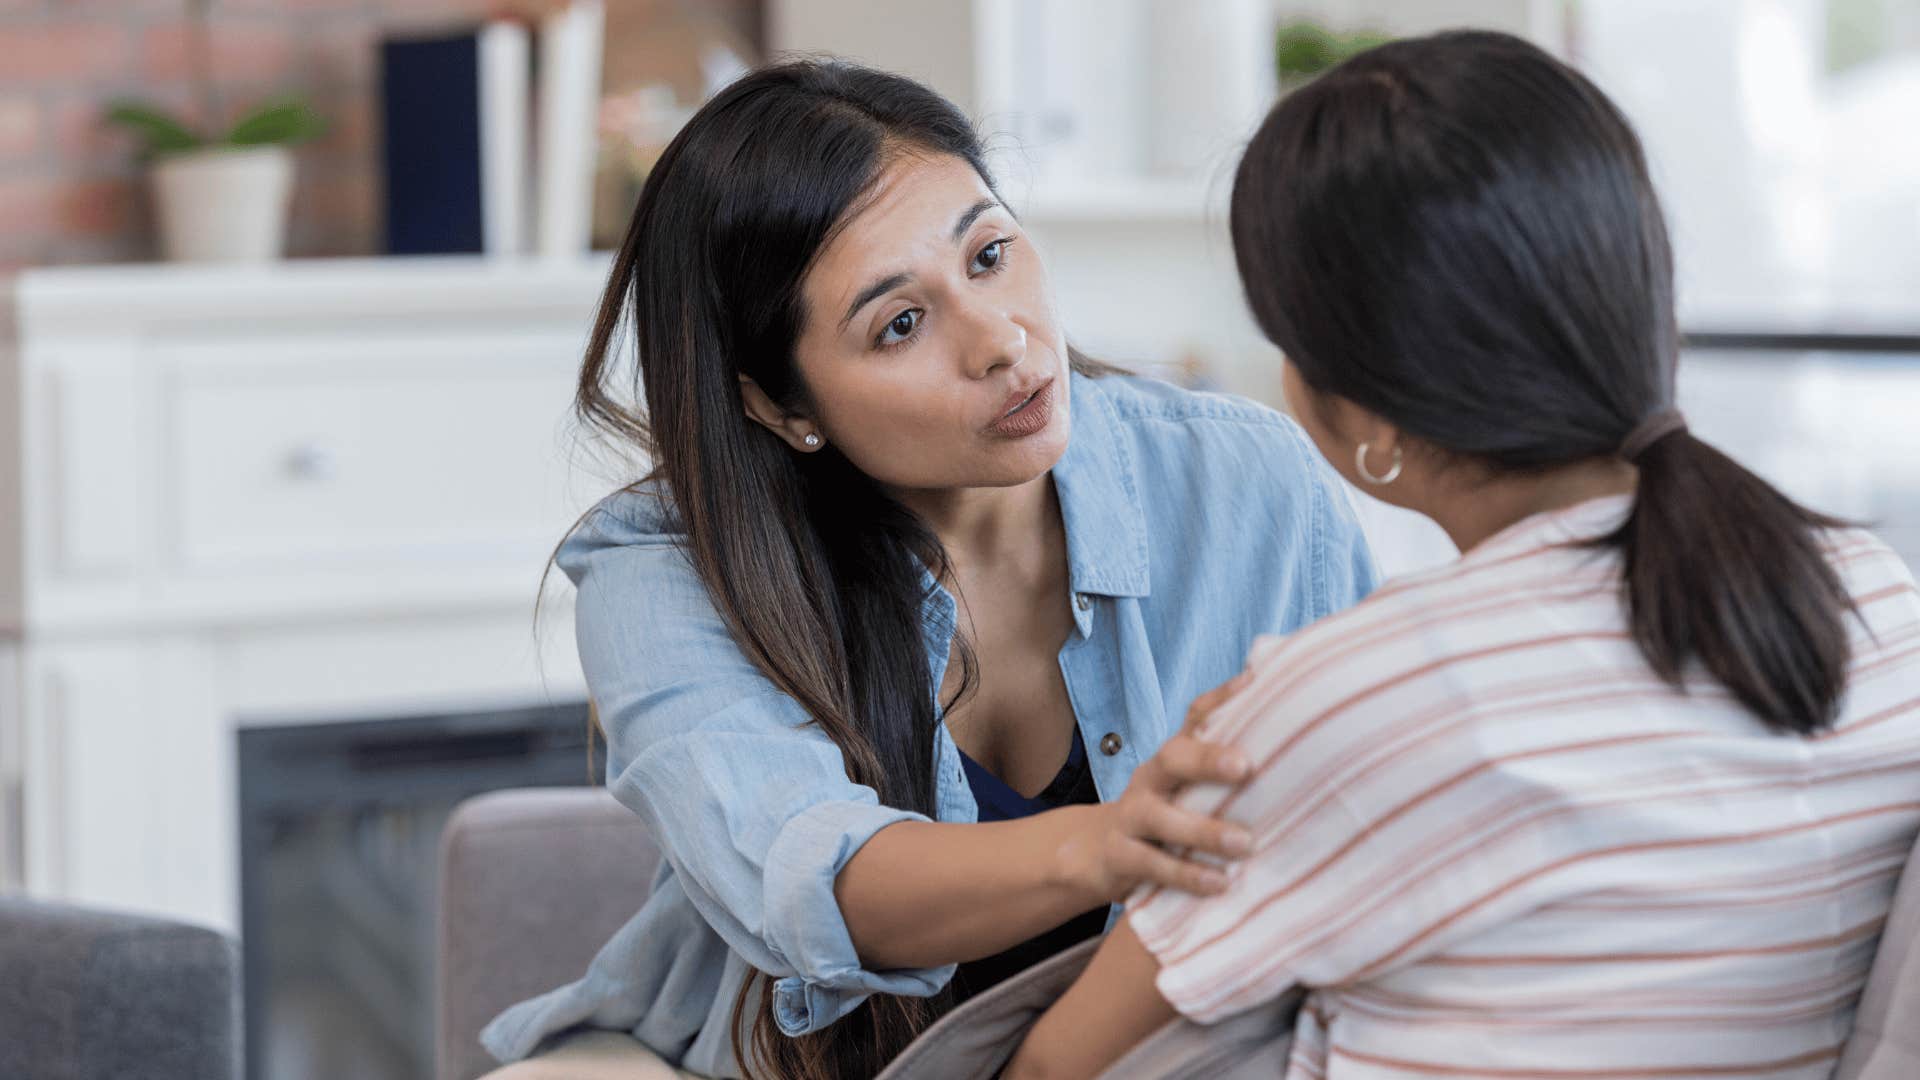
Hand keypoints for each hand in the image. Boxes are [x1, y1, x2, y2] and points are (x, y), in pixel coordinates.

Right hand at [1061, 670, 1256, 902]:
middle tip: (1245, 766)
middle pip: (1173, 758)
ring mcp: (1131, 816)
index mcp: (1172, 758)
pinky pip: (1153, 865)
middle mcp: (1150, 779)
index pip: (1195, 717)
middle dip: (1207, 759)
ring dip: (1203, 831)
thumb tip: (1270, 705)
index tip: (1253, 684)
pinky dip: (1187, 875)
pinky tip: (1219, 884)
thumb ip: (1221, 762)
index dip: (1221, 698)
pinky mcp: (1120, 856)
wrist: (1094, 852)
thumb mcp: (1184, 786)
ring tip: (1244, 844)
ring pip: (1161, 818)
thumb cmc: (1161, 813)